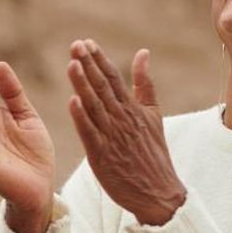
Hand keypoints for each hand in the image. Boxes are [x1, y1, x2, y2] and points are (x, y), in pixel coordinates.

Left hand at [67, 41, 185, 226]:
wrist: (159, 190)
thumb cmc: (153, 153)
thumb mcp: (154, 114)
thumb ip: (145, 84)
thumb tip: (142, 53)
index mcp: (134, 108)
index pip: (113, 78)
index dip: (99, 60)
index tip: (86, 42)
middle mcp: (123, 118)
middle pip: (103, 87)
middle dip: (89, 64)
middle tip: (76, 44)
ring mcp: (113, 136)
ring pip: (95, 105)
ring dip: (83, 84)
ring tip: (72, 63)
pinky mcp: (103, 155)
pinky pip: (90, 133)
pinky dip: (82, 117)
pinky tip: (72, 101)